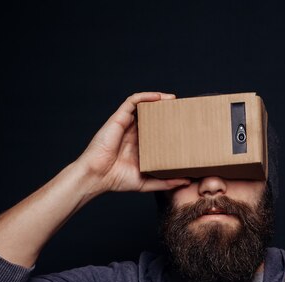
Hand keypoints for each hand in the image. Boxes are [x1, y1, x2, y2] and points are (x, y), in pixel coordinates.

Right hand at [76, 92, 190, 194]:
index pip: (158, 131)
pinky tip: (159, 97)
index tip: (186, 126)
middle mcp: (134, 133)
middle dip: (167, 111)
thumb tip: (187, 181)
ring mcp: (127, 124)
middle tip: (183, 110)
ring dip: (159, 100)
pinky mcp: (119, 118)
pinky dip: (146, 96)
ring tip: (174, 99)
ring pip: (144, 106)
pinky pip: (133, 101)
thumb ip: (166, 182)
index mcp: (140, 145)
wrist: (97, 176)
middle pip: (153, 117)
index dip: (170, 126)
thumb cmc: (117, 180)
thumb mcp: (147, 182)